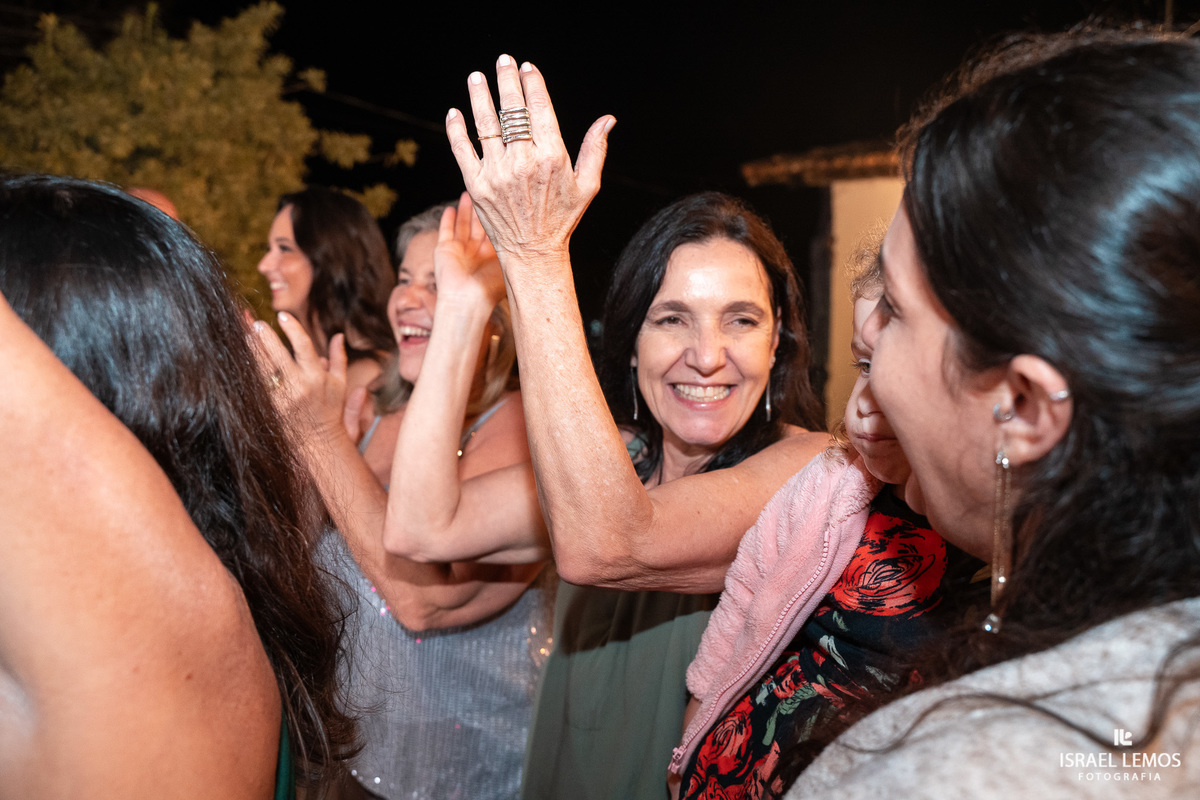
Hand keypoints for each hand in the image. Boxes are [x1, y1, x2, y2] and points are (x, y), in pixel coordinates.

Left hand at [251, 313, 348, 440]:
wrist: (319, 443)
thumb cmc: (330, 410)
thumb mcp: (340, 384)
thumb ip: (338, 358)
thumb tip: (338, 335)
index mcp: (317, 377)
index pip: (303, 346)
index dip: (292, 329)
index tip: (282, 316)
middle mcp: (299, 386)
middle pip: (277, 355)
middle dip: (265, 337)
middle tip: (256, 323)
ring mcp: (283, 398)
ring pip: (262, 368)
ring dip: (252, 350)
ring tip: (245, 335)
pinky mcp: (270, 407)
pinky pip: (257, 385)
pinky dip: (249, 371)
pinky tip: (241, 359)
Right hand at [433, 192, 505, 309]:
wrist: (467, 301)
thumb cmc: (490, 286)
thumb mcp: (509, 264)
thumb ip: (516, 247)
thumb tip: (533, 230)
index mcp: (493, 258)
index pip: (497, 232)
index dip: (500, 217)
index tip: (506, 199)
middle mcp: (476, 254)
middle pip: (479, 226)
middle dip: (482, 209)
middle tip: (487, 190)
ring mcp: (459, 252)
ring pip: (463, 226)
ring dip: (465, 210)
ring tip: (469, 193)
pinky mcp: (444, 251)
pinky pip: (445, 231)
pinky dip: (447, 220)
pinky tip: (450, 208)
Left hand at [445, 55, 615, 267]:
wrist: (532, 253)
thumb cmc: (562, 219)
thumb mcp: (587, 186)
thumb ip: (595, 149)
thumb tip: (608, 119)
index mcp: (552, 157)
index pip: (540, 109)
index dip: (533, 84)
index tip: (527, 68)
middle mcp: (523, 162)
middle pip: (512, 110)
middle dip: (507, 80)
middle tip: (503, 61)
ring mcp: (497, 173)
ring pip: (485, 124)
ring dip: (479, 96)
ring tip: (476, 77)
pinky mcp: (476, 185)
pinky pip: (462, 149)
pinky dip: (456, 129)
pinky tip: (454, 112)